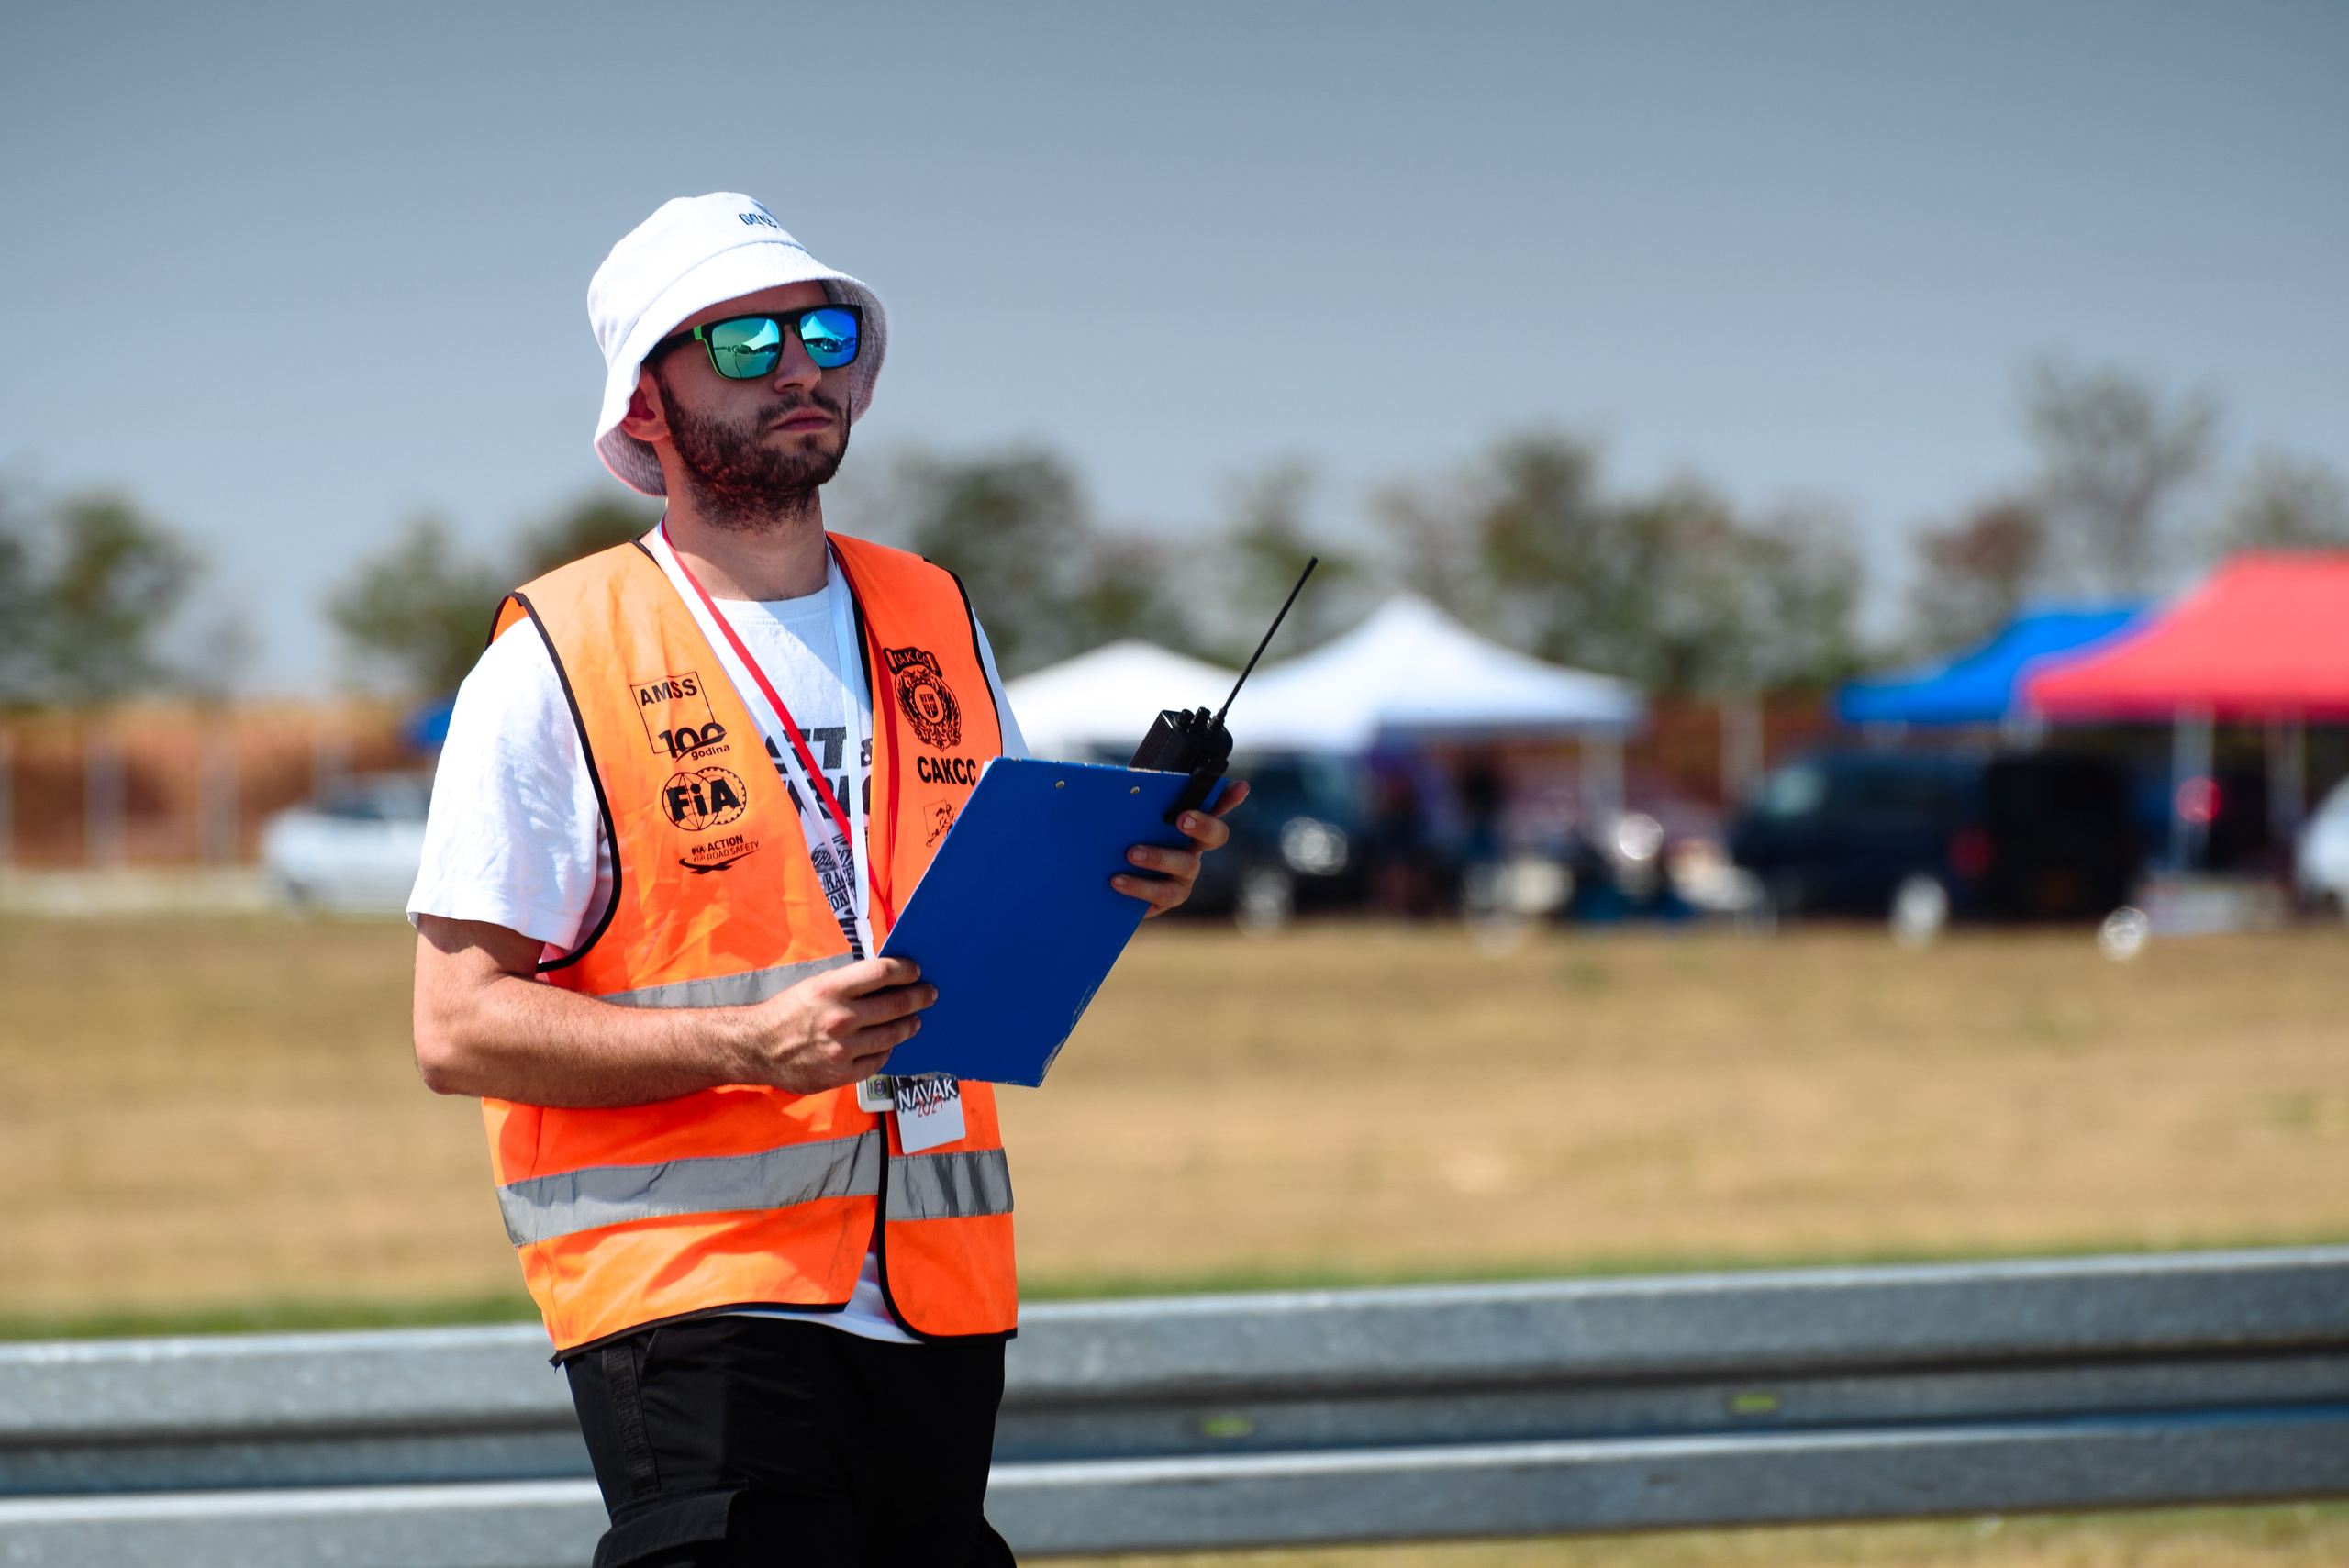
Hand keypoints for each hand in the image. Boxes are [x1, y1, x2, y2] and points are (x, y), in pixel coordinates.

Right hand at [745, 956, 935, 1092]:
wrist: (758, 1049)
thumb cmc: (787, 1013)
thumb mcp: (815, 986)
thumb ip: (849, 984)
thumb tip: (885, 978)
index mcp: (831, 989)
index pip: (882, 972)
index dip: (906, 970)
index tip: (916, 971)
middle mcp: (840, 1018)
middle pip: (895, 1005)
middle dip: (918, 997)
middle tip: (929, 994)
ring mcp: (842, 1049)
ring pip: (892, 1035)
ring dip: (908, 1026)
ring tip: (914, 1021)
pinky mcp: (841, 1074)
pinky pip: (877, 1061)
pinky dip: (886, 1051)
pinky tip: (888, 1044)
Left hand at [1113, 779, 1250, 918]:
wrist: (1104, 878)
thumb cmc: (1120, 838)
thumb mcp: (1126, 818)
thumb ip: (1134, 804)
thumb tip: (1125, 789)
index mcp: (1189, 823)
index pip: (1216, 806)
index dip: (1231, 797)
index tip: (1241, 787)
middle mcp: (1194, 849)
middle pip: (1215, 835)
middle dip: (1202, 825)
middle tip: (1182, 819)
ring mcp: (1185, 876)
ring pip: (1186, 866)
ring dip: (1160, 858)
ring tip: (1131, 853)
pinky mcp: (1168, 898)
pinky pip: (1162, 895)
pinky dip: (1139, 887)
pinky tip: (1117, 881)